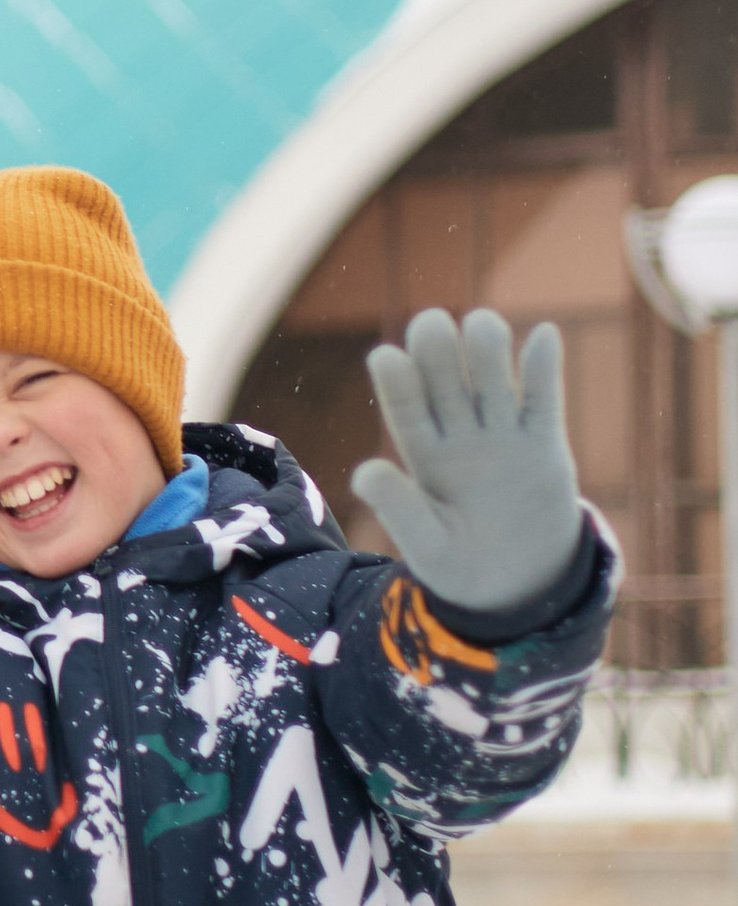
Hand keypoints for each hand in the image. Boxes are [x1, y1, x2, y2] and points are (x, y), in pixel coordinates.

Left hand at [351, 308, 582, 612]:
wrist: (518, 583)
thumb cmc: (459, 564)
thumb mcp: (426, 545)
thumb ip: (399, 508)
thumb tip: (363, 473)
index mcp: (422, 456)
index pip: (406, 411)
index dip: (397, 384)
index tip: (385, 356)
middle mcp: (458, 435)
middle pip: (446, 385)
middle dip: (439, 354)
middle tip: (431, 322)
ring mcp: (501, 436)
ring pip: (492, 383)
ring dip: (487, 352)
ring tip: (481, 323)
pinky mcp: (543, 444)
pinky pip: (542, 401)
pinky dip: (542, 370)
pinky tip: (542, 335)